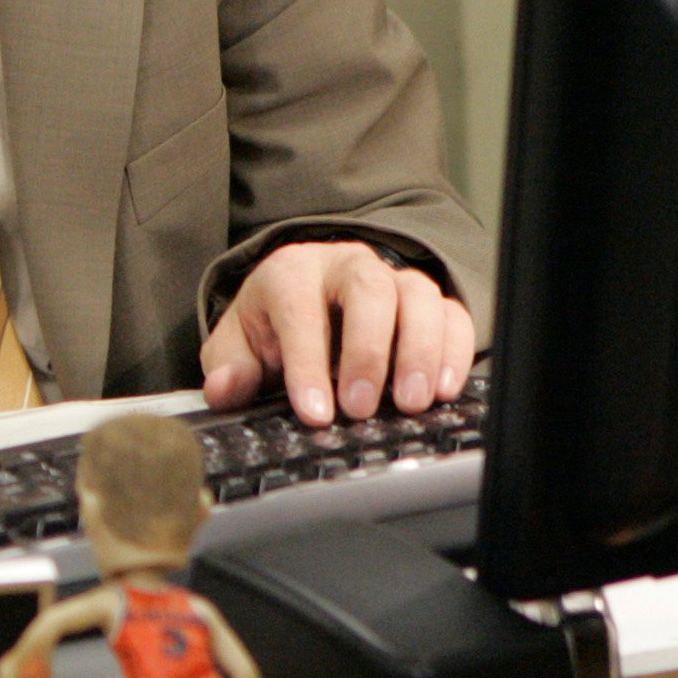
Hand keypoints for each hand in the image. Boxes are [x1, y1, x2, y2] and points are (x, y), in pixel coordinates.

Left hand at [201, 239, 473, 425]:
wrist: (306, 297)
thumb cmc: (272, 323)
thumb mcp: (238, 343)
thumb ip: (229, 366)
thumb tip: (223, 389)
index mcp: (291, 272)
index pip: (299, 309)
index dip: (307, 362)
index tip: (315, 412)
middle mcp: (346, 265)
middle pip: (368, 290)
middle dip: (367, 352)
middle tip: (362, 407)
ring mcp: (393, 278)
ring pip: (417, 297)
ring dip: (418, 352)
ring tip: (411, 403)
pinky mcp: (429, 300)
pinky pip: (453, 315)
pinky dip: (454, 351)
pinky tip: (444, 389)